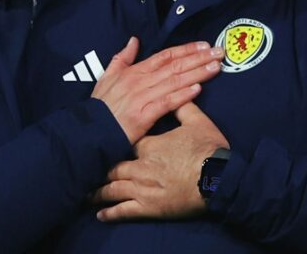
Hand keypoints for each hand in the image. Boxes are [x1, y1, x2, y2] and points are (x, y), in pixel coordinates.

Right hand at [92, 38, 222, 143]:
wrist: (91, 129)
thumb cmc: (100, 106)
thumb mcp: (107, 76)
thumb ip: (122, 58)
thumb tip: (133, 40)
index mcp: (134, 71)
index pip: (165, 56)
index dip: (186, 49)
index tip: (204, 45)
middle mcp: (140, 80)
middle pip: (174, 66)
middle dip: (198, 58)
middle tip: (219, 53)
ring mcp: (142, 97)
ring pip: (174, 81)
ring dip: (196, 73)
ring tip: (215, 68)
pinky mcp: (144, 115)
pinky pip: (167, 103)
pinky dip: (182, 95)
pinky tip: (197, 89)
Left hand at [93, 103, 229, 221]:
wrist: (219, 179)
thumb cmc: (209, 151)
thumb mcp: (198, 123)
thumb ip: (184, 107)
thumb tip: (179, 92)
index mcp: (150, 145)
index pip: (128, 141)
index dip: (119, 141)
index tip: (110, 141)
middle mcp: (140, 166)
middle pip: (114, 166)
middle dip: (101, 167)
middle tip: (89, 167)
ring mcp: (142, 188)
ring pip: (113, 189)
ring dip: (99, 191)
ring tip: (87, 192)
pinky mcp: (147, 207)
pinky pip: (123, 210)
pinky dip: (110, 212)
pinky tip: (100, 214)